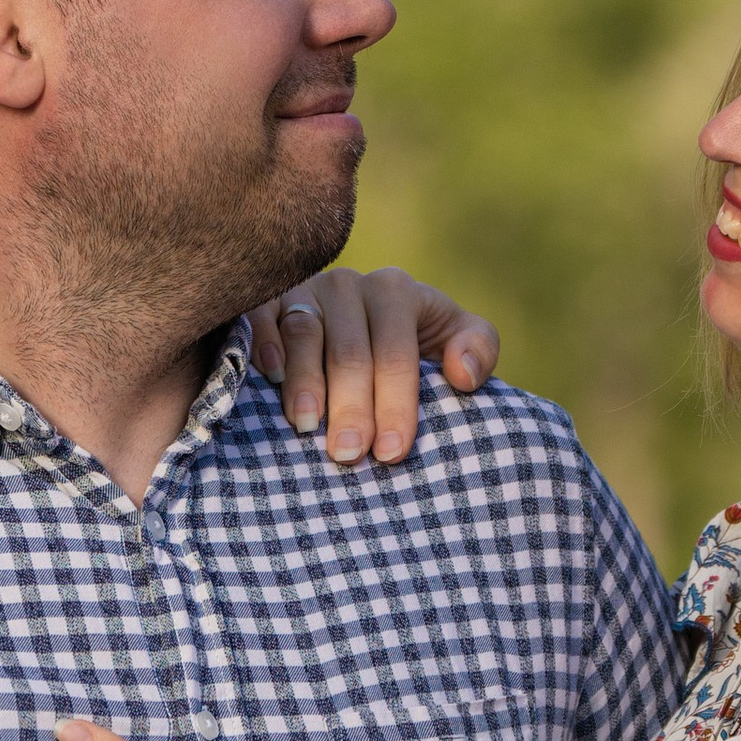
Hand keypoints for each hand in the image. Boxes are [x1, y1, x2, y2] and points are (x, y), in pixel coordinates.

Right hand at [246, 264, 498, 463]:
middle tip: (348, 455)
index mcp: (397, 293)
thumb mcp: (453, 338)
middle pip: (351, 352)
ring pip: (305, 335)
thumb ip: (478, 349)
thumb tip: (462, 373)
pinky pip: (262, 315)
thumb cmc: (413, 342)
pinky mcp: (269, 298)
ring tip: (307, 427)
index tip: (392, 452)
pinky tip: (270, 377)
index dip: (396, 404)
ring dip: (306, 384)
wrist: (360, 319)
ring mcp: (307, 290)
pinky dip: (265, 343)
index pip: (396, 353)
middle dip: (352, 408)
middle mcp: (349, 285)